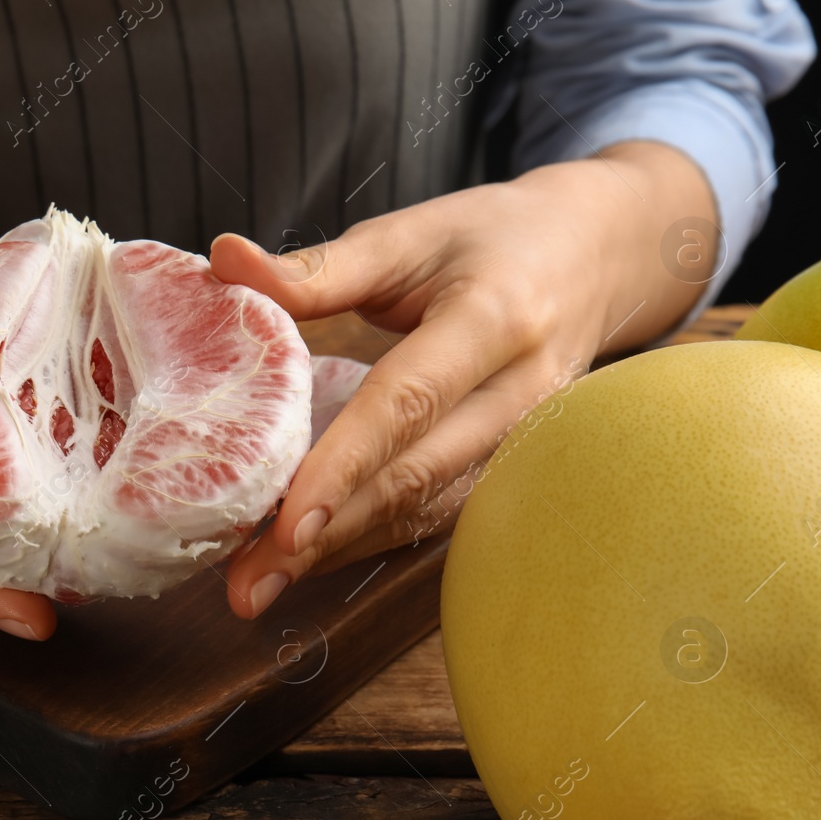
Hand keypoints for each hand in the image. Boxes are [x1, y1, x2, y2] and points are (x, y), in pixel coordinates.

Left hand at [208, 142, 716, 617]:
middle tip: (246, 587)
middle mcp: (519, 393)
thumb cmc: (493, 238)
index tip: (282, 524)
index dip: (342, 466)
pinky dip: (369, 537)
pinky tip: (309, 559)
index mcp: (494, 320)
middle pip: (414, 477)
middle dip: (326, 537)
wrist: (596, 257)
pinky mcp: (510, 465)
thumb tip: (225, 261)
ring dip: (340, 551)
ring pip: (424, 508)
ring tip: (262, 585)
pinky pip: (436, 511)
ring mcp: (522, 440)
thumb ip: (320, 267)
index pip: (407, 403)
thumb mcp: (411, 232)